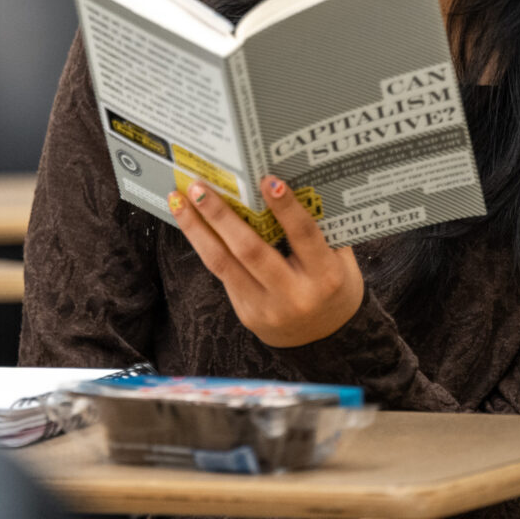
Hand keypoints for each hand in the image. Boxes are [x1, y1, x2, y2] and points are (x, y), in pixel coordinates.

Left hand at [168, 176, 364, 347]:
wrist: (324, 338)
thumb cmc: (334, 286)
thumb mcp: (340, 258)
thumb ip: (321, 227)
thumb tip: (291, 180)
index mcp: (325, 276)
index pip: (304, 235)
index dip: (286, 208)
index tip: (266, 180)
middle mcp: (294, 294)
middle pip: (250, 250)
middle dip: (221, 216)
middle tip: (199, 187)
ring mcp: (266, 307)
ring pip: (224, 263)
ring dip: (197, 229)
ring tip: (179, 200)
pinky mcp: (246, 313)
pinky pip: (222, 273)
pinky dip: (204, 245)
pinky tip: (191, 222)